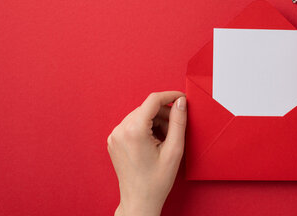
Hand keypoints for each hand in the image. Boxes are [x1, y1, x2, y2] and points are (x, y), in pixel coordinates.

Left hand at [107, 91, 186, 215]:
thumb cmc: (156, 181)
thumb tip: (181, 102)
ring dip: (156, 121)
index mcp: (133, 131)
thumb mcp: (174, 150)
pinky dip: (146, 127)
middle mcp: (120, 130)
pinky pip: (133, 124)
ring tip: (165, 140)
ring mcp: (115, 135)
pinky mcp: (114, 140)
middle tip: (175, 130)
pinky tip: (154, 142)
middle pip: (147, 108)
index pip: (153, 100)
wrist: (139, 200)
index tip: (182, 98)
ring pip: (140, 115)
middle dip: (164, 114)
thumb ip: (178, 122)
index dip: (170, 96)